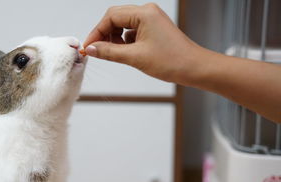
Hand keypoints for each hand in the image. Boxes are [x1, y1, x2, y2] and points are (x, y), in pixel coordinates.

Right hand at [83, 3, 203, 83]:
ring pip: (123, 25)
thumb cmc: (172, 61)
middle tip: (96, 50)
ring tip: (114, 53)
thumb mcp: (134, 57)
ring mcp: (151, 20)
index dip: (96, 32)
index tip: (88, 46)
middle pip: (115, 18)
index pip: (110, 17)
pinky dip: (125, 42)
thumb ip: (109, 52)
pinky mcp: (153, 29)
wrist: (194, 68)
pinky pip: (132, 31)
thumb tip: (91, 49)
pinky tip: (127, 53)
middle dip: (104, 35)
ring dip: (114, 39)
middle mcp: (147, 12)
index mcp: (144, 13)